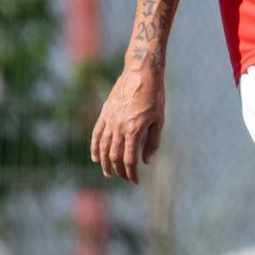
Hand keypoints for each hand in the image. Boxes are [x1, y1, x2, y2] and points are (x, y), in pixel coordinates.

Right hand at [90, 63, 165, 182]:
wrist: (141, 73)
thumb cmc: (154, 96)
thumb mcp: (159, 120)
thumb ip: (152, 142)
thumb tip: (146, 162)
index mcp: (134, 130)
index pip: (129, 160)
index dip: (131, 174)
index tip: (135, 181)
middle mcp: (119, 127)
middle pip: (115, 156)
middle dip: (119, 171)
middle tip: (125, 178)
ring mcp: (109, 120)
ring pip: (103, 148)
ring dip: (105, 163)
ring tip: (109, 173)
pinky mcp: (104, 113)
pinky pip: (96, 134)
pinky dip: (95, 148)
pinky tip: (96, 158)